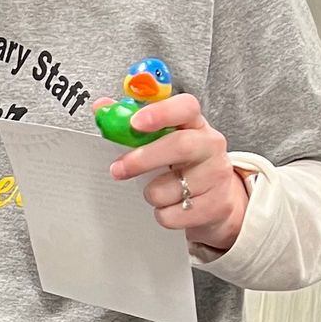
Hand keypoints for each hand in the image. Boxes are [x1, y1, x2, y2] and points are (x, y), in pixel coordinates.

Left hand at [101, 90, 249, 253]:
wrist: (219, 198)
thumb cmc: (183, 164)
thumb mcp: (164, 140)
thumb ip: (133, 123)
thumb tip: (102, 107)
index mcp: (195, 123)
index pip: (186, 107)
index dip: (160, 113)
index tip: (134, 123)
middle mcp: (210, 145)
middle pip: (180, 146)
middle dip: (143, 159)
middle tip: (118, 169)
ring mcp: (217, 175)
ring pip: (170, 189)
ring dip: (151, 193)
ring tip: (157, 190)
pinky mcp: (216, 205)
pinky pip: (173, 215)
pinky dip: (163, 214)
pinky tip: (170, 206)